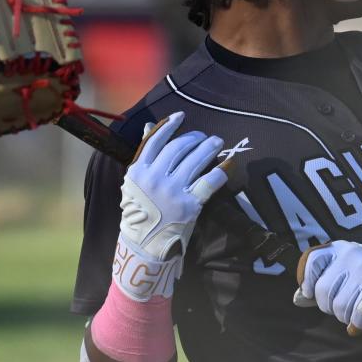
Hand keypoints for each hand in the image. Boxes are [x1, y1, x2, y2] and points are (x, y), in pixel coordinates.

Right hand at [114, 112, 226, 300]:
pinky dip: (221, 170)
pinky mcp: (190, 204)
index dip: (169, 125)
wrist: (144, 245)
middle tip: (205, 137)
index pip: (155, 140)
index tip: (181, 116)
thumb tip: (149, 126)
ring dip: (209, 147)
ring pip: (196, 159)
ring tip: (216, 142)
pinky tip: (227, 164)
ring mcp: (173, 191)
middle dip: (195, 138)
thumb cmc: (139, 212)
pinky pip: (210, 181)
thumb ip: (143, 155)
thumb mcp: (133, 183)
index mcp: (138, 171)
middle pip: (179, 148)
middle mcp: (154, 179)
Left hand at [293, 241, 361, 335]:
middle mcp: (352, 255)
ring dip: (346, 316)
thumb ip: (322, 280)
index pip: (312, 261)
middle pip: (322, 291)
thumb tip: (299, 298)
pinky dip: (357, 324)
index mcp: (341, 248)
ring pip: (339, 307)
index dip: (308, 282)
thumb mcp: (346, 269)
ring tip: (356, 312)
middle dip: (330, 306)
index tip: (311, 293)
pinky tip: (358, 325)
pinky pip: (357, 314)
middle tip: (344, 306)